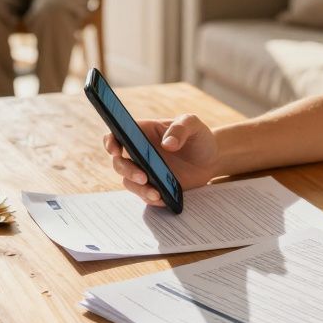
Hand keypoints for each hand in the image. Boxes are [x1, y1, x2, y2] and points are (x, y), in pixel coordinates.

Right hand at [104, 114, 220, 205]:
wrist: (211, 159)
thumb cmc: (198, 136)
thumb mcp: (193, 124)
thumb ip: (181, 128)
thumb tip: (167, 144)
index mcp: (143, 132)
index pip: (117, 134)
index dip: (111, 142)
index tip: (116, 150)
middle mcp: (139, 152)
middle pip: (119, 162)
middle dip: (126, 170)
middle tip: (143, 177)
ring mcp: (145, 170)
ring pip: (129, 182)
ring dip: (138, 188)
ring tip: (156, 193)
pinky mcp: (154, 186)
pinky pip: (144, 195)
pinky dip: (150, 198)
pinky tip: (162, 199)